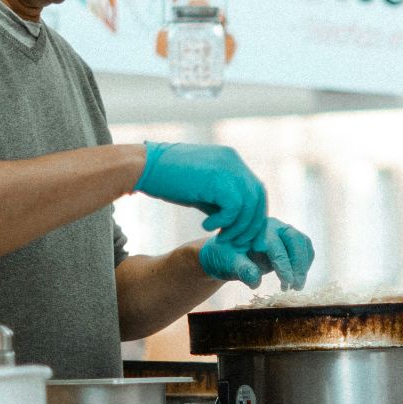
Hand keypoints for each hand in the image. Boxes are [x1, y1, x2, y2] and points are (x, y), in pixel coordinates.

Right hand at [134, 143, 266, 246]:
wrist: (143, 167)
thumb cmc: (169, 180)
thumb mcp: (203, 191)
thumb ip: (223, 202)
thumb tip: (240, 225)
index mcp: (232, 161)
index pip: (256, 191)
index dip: (255, 215)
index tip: (246, 236)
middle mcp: (234, 161)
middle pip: (259, 197)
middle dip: (251, 224)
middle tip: (236, 242)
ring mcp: (227, 167)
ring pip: (249, 205)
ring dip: (237, 227)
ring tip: (220, 237)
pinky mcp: (217, 177)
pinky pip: (234, 207)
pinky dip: (223, 221)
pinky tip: (206, 226)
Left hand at [197, 218, 314, 289]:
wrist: (226, 253)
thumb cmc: (225, 256)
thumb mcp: (229, 263)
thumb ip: (243, 270)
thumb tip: (256, 281)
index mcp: (258, 229)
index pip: (277, 247)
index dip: (284, 266)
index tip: (287, 284)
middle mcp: (274, 227)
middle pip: (296, 240)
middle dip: (298, 265)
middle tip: (295, 286)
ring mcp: (283, 232)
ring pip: (303, 244)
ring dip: (304, 265)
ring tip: (297, 286)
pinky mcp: (289, 242)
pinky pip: (305, 249)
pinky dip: (305, 264)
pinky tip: (297, 278)